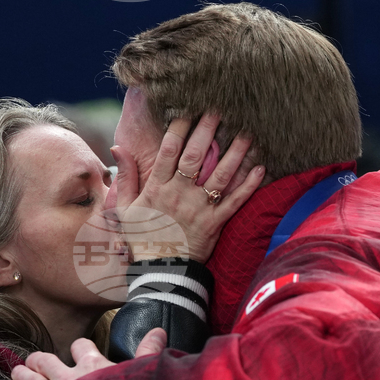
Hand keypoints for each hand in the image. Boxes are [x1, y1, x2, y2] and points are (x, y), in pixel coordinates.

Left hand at [11, 328, 166, 379]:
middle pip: (48, 362)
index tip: (80, 349)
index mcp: (93, 365)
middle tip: (33, 359)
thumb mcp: (146, 370)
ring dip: (25, 377)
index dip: (80, 347)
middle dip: (40, 359)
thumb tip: (159, 331)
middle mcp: (71, 379)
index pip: (81, 347)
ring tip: (17, 372)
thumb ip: (149, 350)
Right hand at [111, 113, 264, 263]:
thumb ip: (125, 177)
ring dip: (235, 153)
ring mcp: (199, 208)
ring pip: (220, 176)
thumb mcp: (124, 208)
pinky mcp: (216, 223)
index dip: (179, 128)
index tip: (188, 108)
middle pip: (196, 156)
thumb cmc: (141, 238)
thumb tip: (117, 148)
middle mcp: (180, 194)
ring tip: (247, 132)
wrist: (160, 271)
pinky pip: (235, 201)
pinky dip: (249, 185)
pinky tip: (261, 168)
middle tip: (220, 109)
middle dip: (208, 130)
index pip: (168, 151)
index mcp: (158, 188)